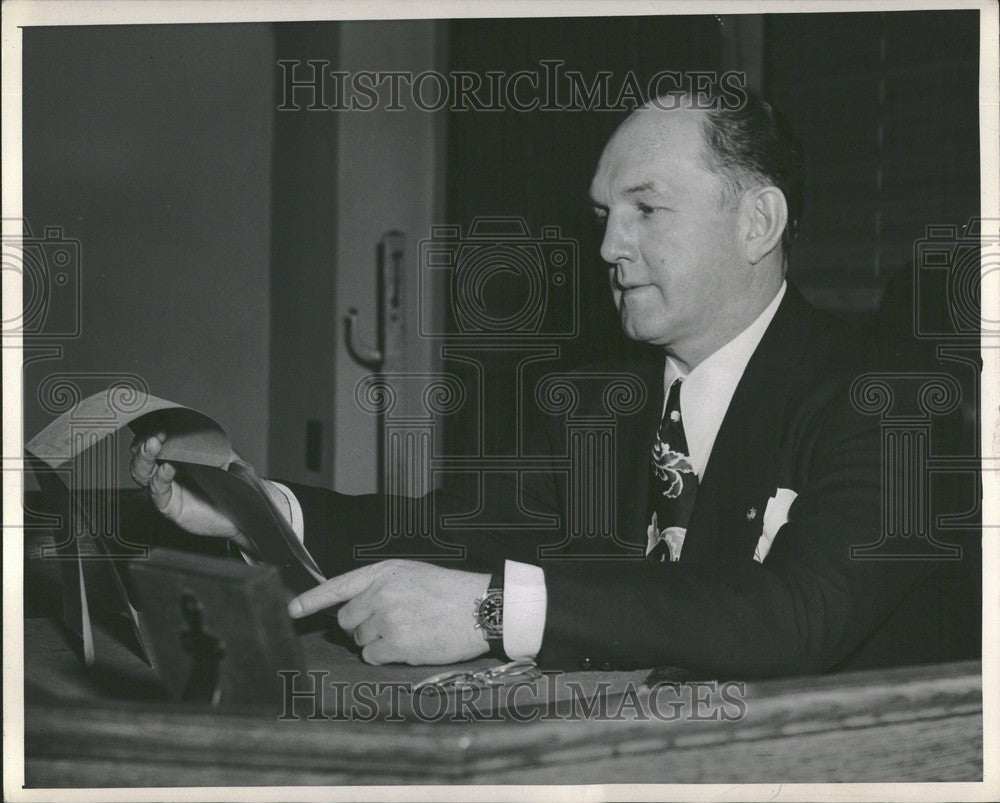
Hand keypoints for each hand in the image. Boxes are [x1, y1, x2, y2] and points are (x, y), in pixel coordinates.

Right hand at [129, 433, 288, 550]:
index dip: (153, 431)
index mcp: (176, 458)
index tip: (160, 423)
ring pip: (142, 473)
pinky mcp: (170, 507)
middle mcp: (166, 473)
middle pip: (142, 456)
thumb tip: (207, 427)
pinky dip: (160, 478)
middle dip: (145, 443)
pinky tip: (167, 468)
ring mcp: (166, 489)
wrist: (242, 514)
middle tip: (155, 434)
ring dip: (145, 457)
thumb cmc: (233, 487)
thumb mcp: (229, 459)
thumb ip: (218, 444)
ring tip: (153, 445)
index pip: (155, 442)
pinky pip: (158, 491)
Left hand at [288, 560, 490, 665]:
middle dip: (362, 626)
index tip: (290, 610)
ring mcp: (387, 619)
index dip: (310, 600)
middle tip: (392, 623)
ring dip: (378, 641)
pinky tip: (411, 644)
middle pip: (347, 620)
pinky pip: (373, 657)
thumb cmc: (448, 592)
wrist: (479, 607)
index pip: (337, 586)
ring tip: (409, 630)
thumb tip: (353, 609)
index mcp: (383, 572)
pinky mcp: (396, 644)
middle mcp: (380, 593)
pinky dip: (387, 656)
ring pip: (360, 640)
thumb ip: (380, 585)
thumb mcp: (411, 574)